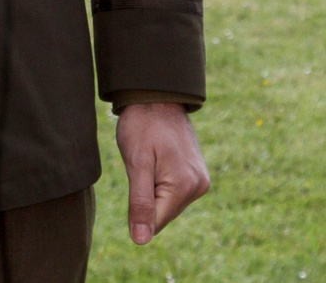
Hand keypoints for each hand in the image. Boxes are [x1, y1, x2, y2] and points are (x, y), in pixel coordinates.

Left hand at [116, 102, 209, 244]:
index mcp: (185, 186)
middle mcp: (199, 186)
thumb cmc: (142, 124)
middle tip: (141, 163)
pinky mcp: (196, 173)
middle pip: (163, 213)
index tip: (134, 177)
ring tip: (149, 158)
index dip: (136, 207)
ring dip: (153, 188)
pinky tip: (156, 160)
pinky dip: (159, 181)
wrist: (156, 94)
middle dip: (146, 196)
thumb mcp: (136, 162)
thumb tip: (141, 240)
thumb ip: (140, 203)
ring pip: (167, 203)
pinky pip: (173, 190)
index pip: (155, 222)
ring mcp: (200, 179)